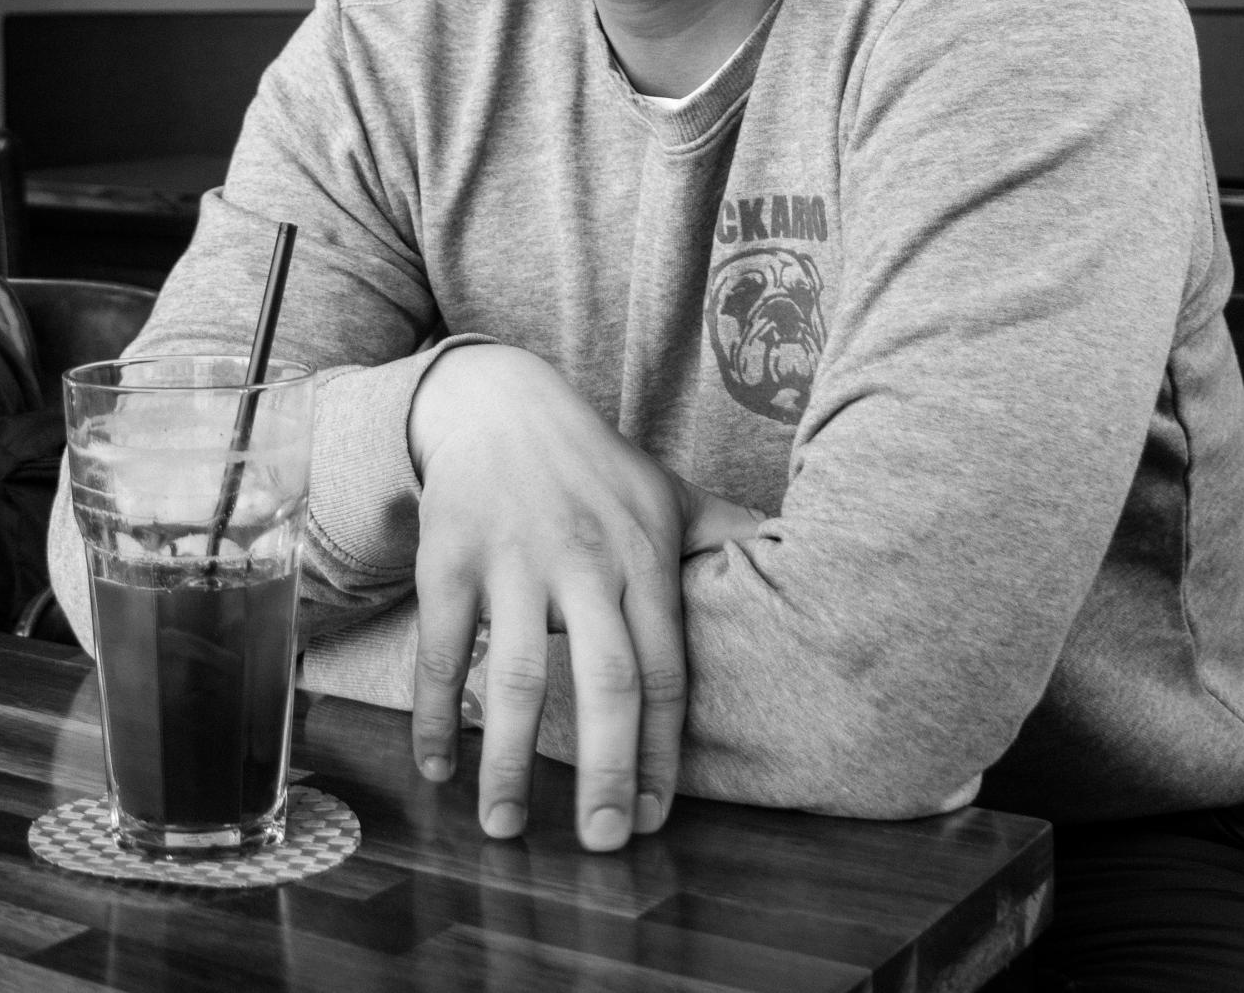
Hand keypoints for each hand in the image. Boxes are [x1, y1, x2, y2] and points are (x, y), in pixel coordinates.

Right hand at [407, 343, 761, 850]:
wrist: (496, 401)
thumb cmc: (591, 464)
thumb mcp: (666, 492)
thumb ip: (727, 534)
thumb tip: (806, 560)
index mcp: (642, 558)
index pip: (664, 670)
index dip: (659, 750)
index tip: (651, 818)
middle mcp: (584, 562)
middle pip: (604, 679)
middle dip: (604, 769)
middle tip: (600, 843)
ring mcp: (513, 559)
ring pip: (516, 674)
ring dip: (510, 759)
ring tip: (504, 828)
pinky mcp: (450, 556)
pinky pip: (443, 648)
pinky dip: (436, 713)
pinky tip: (438, 767)